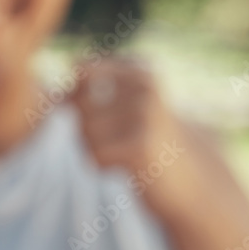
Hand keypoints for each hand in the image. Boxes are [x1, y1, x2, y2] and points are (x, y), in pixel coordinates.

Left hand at [70, 57, 215, 219]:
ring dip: (94, 149)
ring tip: (126, 152)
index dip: (81, 99)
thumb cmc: (145, 139)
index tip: (112, 113)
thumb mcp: (118, 104)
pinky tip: (129, 166)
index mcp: (140, 66)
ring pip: (83, 133)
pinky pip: (93, 156)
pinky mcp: (141, 146)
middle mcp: (144, 83)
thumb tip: (54, 96)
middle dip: (87, 127)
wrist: (194, 183)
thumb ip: (82, 90)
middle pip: (78, 106)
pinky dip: (102, 166)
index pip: (79, 73)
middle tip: (120, 138)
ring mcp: (144, 113)